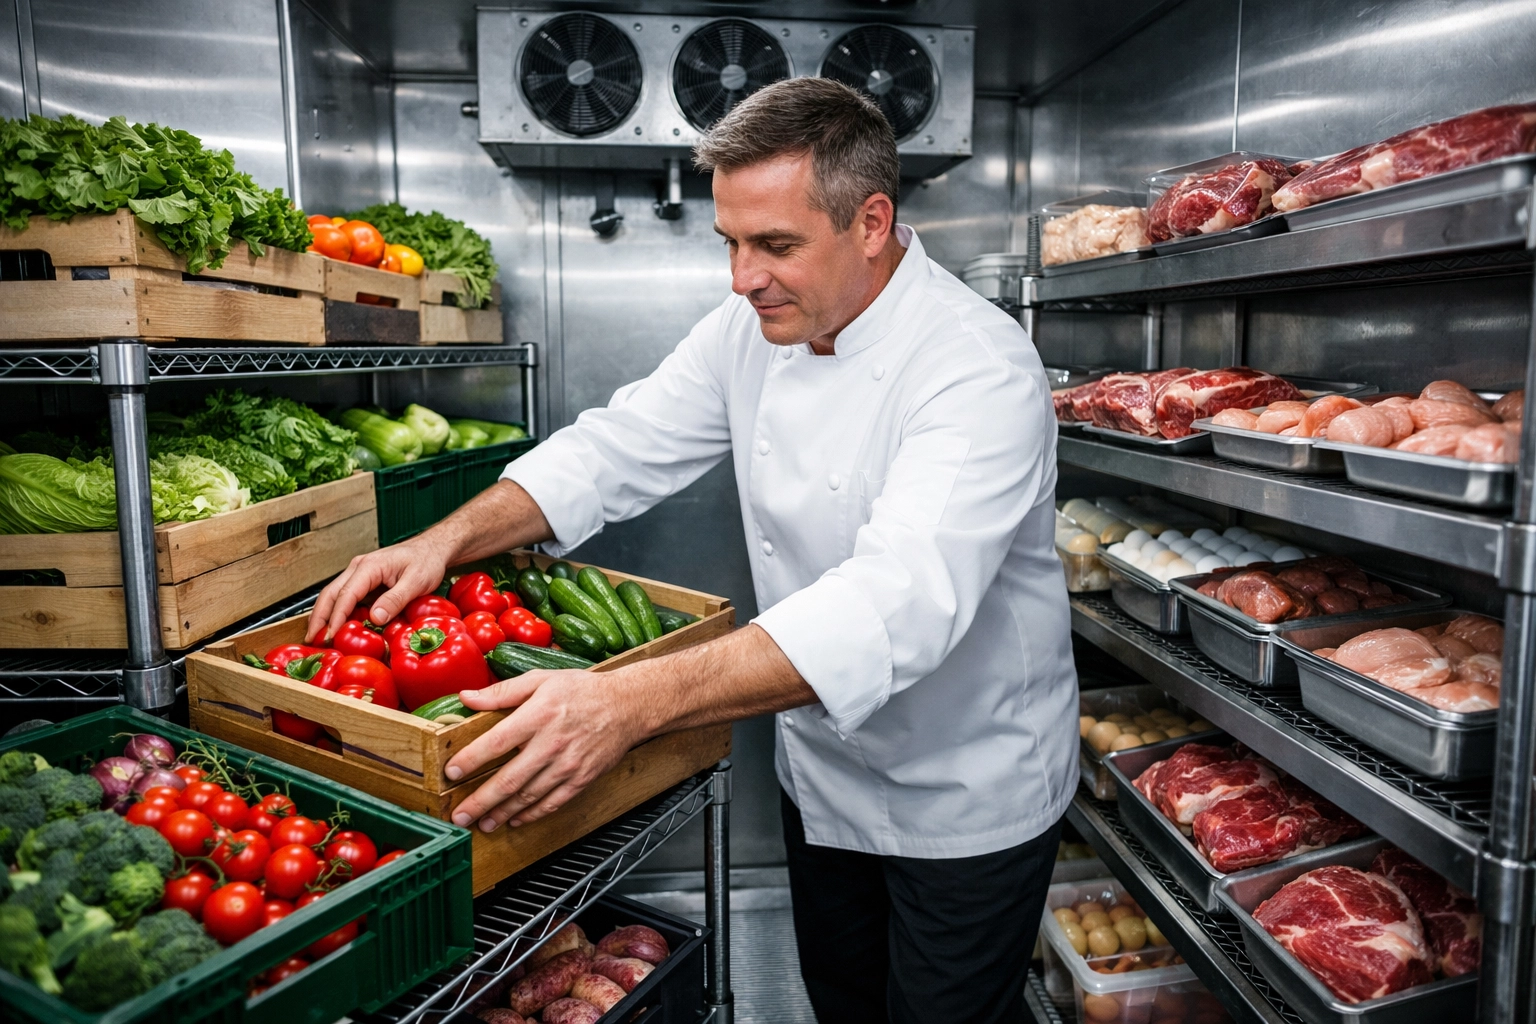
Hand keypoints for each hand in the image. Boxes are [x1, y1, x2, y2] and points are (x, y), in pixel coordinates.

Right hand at [305, 538, 449, 642]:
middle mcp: (358, 568)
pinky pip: (345, 597)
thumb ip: (395, 600)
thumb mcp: (417, 581)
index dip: (336, 618)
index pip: (345, 595)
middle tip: (312, 642)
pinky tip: (334, 628)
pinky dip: (335, 613)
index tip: (330, 636)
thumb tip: (375, 618)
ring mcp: (359, 574)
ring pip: (333, 595)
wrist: (432, 549)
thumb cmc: (427, 561)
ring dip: (323, 616)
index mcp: (369, 566)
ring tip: (317, 638)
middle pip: (330, 594)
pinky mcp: (364, 582)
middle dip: (318, 619)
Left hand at [443, 670, 646, 831]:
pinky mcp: (582, 778)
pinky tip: (515, 819)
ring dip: (502, 813)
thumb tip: (467, 697)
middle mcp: (553, 742)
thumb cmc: (583, 690)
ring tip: (483, 822)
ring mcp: (569, 764)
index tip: (451, 773)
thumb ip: (502, 691)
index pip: (497, 742)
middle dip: (481, 801)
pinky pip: (553, 802)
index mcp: (539, 715)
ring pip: (529, 796)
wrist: (628, 706)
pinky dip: (532, 814)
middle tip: (460, 815)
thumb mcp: (542, 679)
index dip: (471, 760)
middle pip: (510, 779)